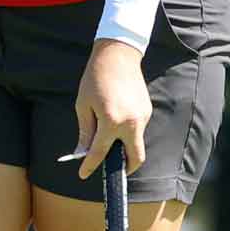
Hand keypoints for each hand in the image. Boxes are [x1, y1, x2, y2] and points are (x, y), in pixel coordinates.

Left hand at [73, 39, 151, 178]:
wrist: (117, 55)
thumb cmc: (95, 79)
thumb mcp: (83, 104)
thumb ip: (85, 131)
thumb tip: (83, 151)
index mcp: (111, 121)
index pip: (100, 152)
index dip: (90, 166)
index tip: (83, 175)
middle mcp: (131, 123)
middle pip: (135, 158)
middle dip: (125, 168)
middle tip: (113, 169)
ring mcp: (142, 117)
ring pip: (136, 143)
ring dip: (124, 145)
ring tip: (108, 134)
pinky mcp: (147, 111)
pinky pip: (137, 128)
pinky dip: (127, 131)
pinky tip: (116, 117)